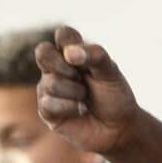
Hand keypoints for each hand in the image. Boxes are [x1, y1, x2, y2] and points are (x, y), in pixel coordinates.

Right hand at [35, 26, 139, 153]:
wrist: (118, 128)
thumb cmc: (114, 96)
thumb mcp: (111, 73)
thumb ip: (95, 56)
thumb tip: (70, 53)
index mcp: (71, 53)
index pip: (63, 34)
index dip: (72, 44)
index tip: (87, 59)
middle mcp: (56, 68)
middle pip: (43, 52)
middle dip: (65, 66)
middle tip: (82, 78)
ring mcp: (48, 88)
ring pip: (50, 82)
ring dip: (75, 92)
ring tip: (86, 99)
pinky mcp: (46, 110)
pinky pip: (49, 103)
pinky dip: (71, 107)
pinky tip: (80, 111)